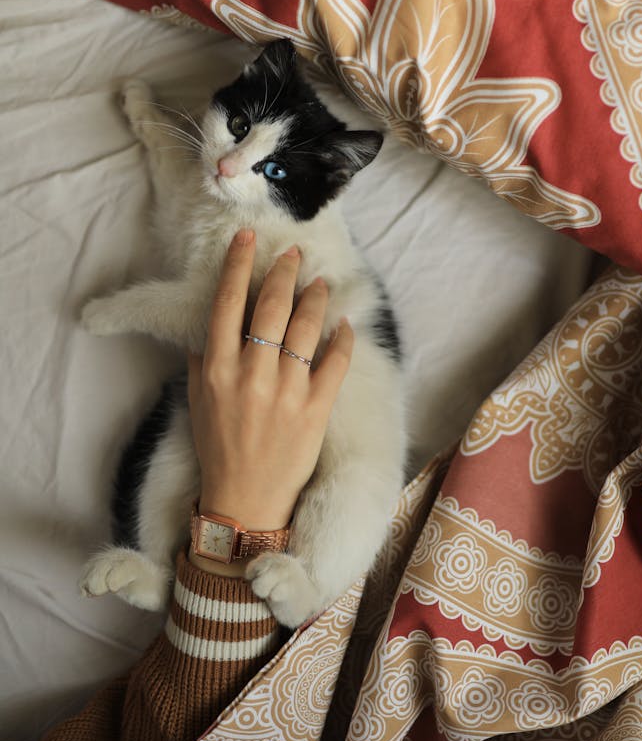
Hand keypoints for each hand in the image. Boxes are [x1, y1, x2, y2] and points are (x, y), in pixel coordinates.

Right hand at [187, 230, 352, 571]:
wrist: (244, 502)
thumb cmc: (218, 450)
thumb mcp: (197, 402)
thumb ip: (202, 360)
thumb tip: (208, 325)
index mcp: (217, 368)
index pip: (227, 303)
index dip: (239, 265)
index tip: (248, 238)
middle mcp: (251, 373)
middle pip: (270, 307)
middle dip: (284, 273)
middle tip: (295, 254)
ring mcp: (285, 390)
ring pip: (305, 328)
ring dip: (315, 297)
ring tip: (321, 281)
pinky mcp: (315, 409)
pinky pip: (334, 363)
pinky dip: (342, 338)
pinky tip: (345, 323)